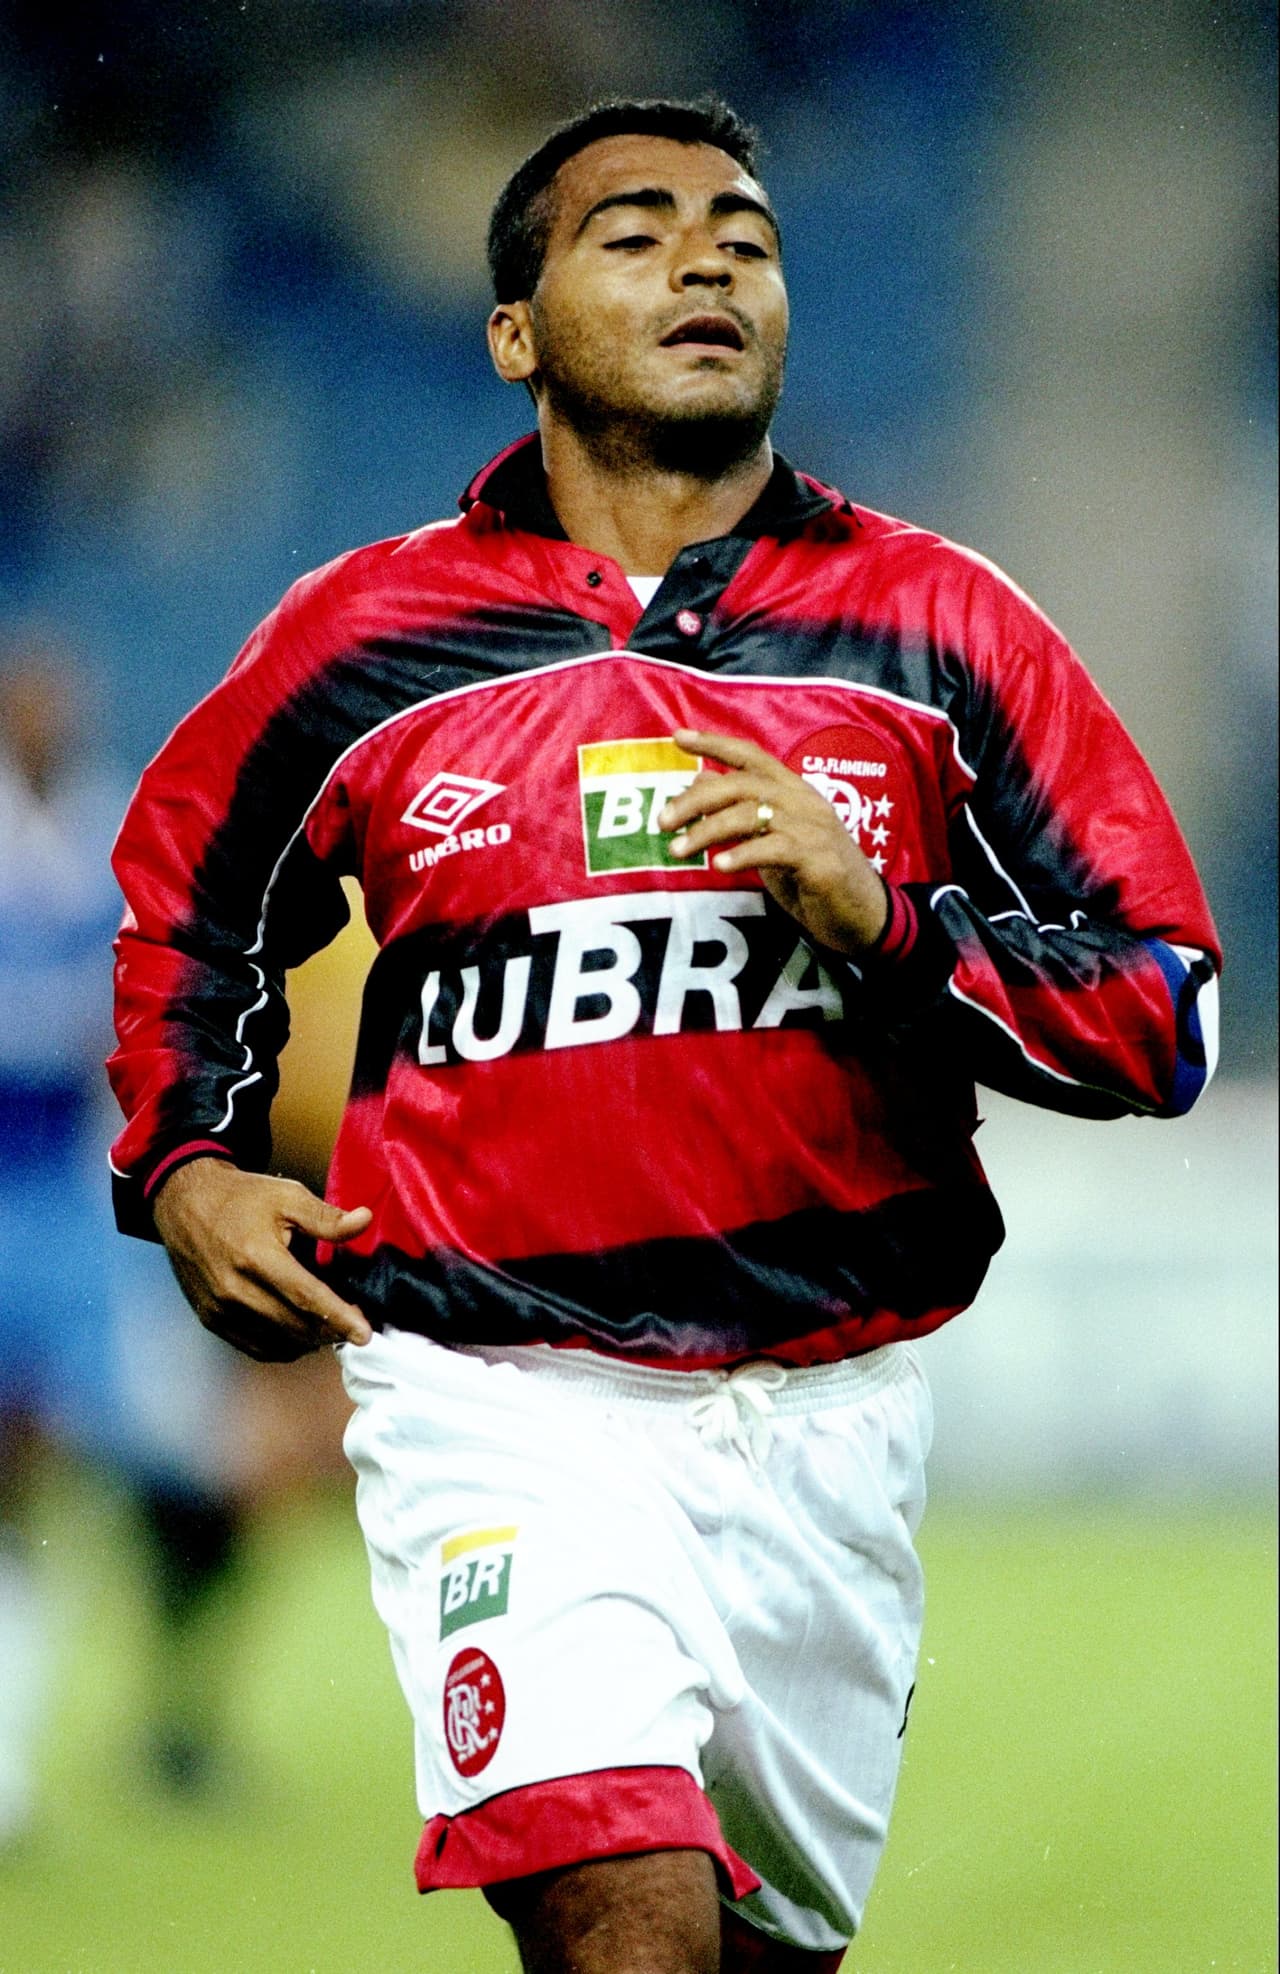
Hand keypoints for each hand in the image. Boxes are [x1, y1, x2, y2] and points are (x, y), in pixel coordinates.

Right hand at [151, 1156, 373, 1361]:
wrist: (185, 1203)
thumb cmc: (238, 1198)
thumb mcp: (287, 1196)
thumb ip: (326, 1217)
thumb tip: (364, 1221)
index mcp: (257, 1256)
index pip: (306, 1297)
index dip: (339, 1318)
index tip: (364, 1335)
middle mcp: (235, 1288)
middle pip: (294, 1326)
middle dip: (330, 1331)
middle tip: (354, 1323)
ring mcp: (220, 1308)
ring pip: (276, 1342)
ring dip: (309, 1341)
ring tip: (330, 1327)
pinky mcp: (210, 1318)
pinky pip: (254, 1347)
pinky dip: (282, 1347)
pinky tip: (300, 1334)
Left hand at [659, 728, 889, 954]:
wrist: (864, 916)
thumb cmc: (813, 877)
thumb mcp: (772, 841)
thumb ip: (742, 815)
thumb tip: (699, 786)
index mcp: (794, 791)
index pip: (751, 756)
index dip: (715, 743)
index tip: (678, 737)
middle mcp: (805, 801)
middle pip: (743, 784)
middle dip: (696, 800)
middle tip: (662, 822)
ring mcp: (814, 829)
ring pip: (751, 814)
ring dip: (707, 830)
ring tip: (677, 851)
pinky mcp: (819, 860)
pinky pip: (773, 848)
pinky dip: (742, 855)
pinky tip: (720, 866)